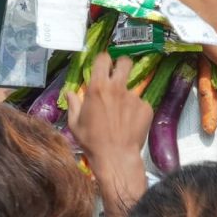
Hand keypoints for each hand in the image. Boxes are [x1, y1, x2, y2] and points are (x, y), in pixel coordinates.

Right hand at [72, 54, 154, 168]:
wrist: (116, 157)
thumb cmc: (91, 141)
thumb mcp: (75, 124)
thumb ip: (73, 104)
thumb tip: (70, 93)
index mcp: (98, 88)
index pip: (103, 59)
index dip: (103, 60)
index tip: (103, 66)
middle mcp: (117, 88)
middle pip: (125, 62)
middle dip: (122, 65)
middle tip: (119, 75)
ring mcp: (134, 97)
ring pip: (132, 87)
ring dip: (127, 96)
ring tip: (122, 113)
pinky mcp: (146, 108)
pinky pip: (140, 104)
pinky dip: (136, 111)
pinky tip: (131, 124)